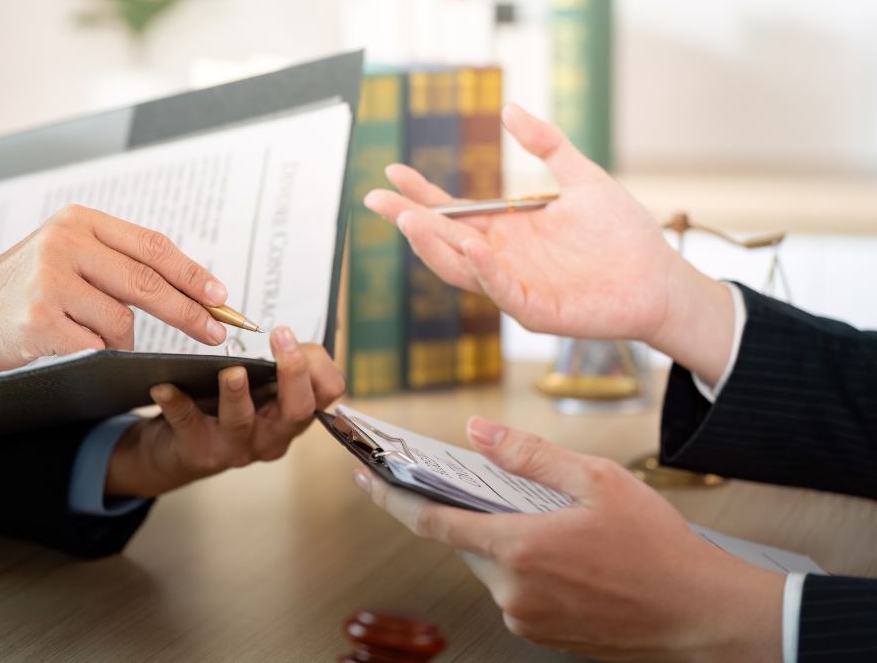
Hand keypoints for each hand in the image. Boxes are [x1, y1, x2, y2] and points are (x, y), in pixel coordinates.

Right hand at [0, 204, 229, 372]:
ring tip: (89, 336)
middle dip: (189, 312)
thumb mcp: (66, 253)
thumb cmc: (23, 288)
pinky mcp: (39, 319)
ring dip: (120, 340)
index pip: (152, 246)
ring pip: (122, 321)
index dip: (192, 273)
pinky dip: (95, 354)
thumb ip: (116, 260)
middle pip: (148, 282)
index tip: (221, 296)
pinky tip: (71, 347)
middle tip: (215, 333)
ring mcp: (50, 280)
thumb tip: (190, 288)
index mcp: (80, 220)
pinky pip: (95, 346)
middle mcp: (65, 242)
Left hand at [105, 327, 344, 497]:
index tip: (294, 334)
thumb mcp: (261, 386)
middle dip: (293, 373)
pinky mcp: (199, 451)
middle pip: (297, 411)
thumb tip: (287, 333)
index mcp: (291, 414)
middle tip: (281, 338)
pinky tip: (164, 386)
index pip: (327, 394)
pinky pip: (187, 424)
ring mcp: (235, 447)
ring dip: (237, 394)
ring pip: (242, 421)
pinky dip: (176, 403)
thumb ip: (278, 363)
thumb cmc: (225, 406)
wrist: (177, 447)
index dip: (319, 366)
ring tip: (231, 371)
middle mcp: (271, 436)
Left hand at [354, 417, 783, 661]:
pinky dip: (520, 564)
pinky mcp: (542, 635)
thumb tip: (478, 433)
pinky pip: (513, 590)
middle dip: (464, 512)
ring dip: (499, 538)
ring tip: (547, 519)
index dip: (390, 496)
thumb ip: (529, 455)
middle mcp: (512, 590)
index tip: (364, 476)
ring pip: (489, 566)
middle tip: (484, 484)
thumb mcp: (597, 481)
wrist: (702, 615)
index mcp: (518, 548)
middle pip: (462, 542)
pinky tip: (561, 551)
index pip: (430, 521)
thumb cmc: (658, 548)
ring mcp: (525, 618)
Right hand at [364, 104, 734, 382]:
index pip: (452, 212)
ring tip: (409, 219)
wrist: (661, 278)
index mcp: (507, 230)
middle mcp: (502, 259)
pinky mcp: (537, 310)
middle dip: (408, 220)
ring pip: (460, 269)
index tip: (393, 170)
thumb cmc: (623, 234)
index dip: (421, 194)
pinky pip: (502, 290)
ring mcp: (515, 286)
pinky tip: (470, 245)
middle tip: (376, 198)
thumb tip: (508, 109)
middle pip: (443, 240)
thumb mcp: (582, 177)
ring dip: (433, 246)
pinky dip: (484, 271)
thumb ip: (546, 144)